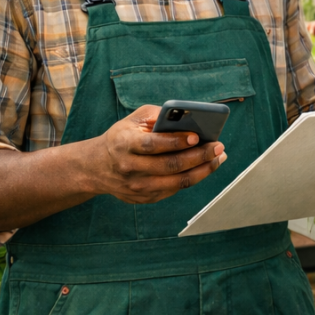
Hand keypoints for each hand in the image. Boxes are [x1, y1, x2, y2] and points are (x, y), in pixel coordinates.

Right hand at [87, 105, 226, 203]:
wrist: (97, 167)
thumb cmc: (122, 138)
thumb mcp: (133, 120)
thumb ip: (157, 116)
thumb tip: (187, 117)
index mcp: (124, 144)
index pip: (153, 144)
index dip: (176, 141)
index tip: (196, 136)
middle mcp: (129, 167)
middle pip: (170, 165)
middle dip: (199, 156)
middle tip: (218, 146)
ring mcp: (137, 186)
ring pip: (177, 182)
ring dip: (203, 170)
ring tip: (218, 158)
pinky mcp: (144, 198)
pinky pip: (174, 189)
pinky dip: (194, 178)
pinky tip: (205, 167)